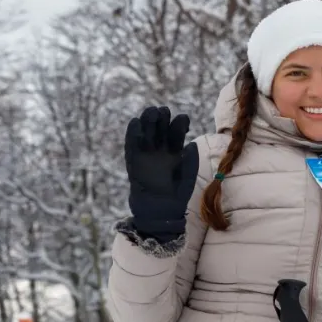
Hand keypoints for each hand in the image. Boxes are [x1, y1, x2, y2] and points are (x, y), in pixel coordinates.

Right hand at [124, 106, 197, 241]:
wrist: (161, 211)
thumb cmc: (178, 194)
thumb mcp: (188, 176)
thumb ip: (189, 161)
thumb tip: (190, 145)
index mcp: (176, 151)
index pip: (177, 132)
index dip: (179, 123)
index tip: (183, 118)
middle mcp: (161, 150)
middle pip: (160, 129)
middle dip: (162, 118)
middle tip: (163, 111)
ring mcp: (147, 154)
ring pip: (146, 133)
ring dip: (148, 122)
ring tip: (151, 112)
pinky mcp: (133, 161)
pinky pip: (131, 145)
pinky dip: (132, 134)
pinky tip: (135, 123)